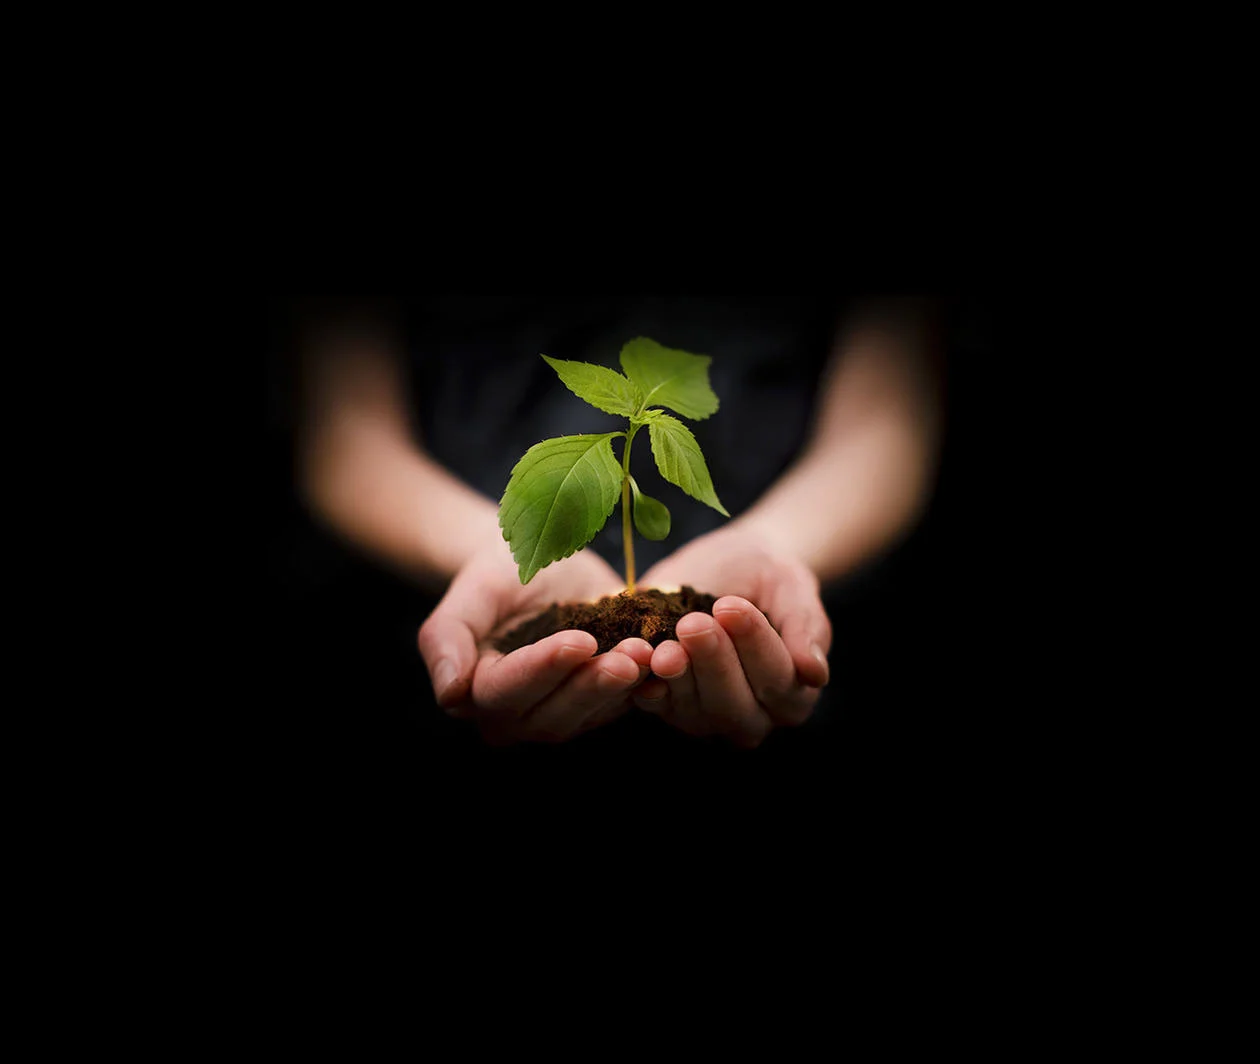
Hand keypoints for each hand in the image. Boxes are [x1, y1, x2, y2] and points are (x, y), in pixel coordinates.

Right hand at [417, 542, 652, 743]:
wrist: (538, 562)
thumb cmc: (498, 572)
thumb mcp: (473, 591)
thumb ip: (447, 638)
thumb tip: (450, 694)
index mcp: (476, 692)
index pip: (508, 690)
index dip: (544, 668)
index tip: (580, 641)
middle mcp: (516, 716)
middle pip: (554, 713)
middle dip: (592, 685)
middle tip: (630, 655)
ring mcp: (560, 714)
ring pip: (591, 713)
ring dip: (623, 686)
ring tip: (649, 653)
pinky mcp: (598, 704)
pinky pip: (622, 703)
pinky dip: (645, 684)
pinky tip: (666, 660)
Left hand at [633, 527, 831, 747]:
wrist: (727, 564)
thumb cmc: (768, 576)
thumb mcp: (792, 588)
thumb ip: (805, 628)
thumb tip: (815, 674)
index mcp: (793, 695)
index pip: (777, 680)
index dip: (755, 646)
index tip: (732, 606)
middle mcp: (753, 717)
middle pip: (734, 705)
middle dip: (713, 663)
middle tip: (694, 623)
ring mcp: (707, 718)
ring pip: (694, 710)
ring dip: (678, 677)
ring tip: (664, 642)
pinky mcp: (667, 707)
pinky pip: (656, 704)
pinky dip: (647, 684)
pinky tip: (640, 659)